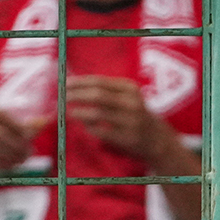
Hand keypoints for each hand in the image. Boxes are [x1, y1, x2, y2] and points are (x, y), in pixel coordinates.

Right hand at [0, 94, 38, 177]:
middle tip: (28, 155)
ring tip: (20, 162)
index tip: (31, 141)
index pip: (2, 115)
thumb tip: (45, 121)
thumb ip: (21, 126)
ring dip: (8, 156)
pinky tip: (7, 166)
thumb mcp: (0, 128)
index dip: (18, 129)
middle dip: (15, 146)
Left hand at [65, 76, 184, 163]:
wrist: (156, 138)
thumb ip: (103, 90)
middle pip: (97, 95)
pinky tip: (84, 126)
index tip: (64, 83)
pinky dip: (90, 127)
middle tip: (62, 97)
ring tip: (69, 112)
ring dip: (80, 112)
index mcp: (130, 88)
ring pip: (98, 113)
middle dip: (77, 95)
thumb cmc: (132, 114)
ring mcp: (131, 121)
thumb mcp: (124, 97)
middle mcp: (132, 102)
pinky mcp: (128, 138)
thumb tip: (72, 87)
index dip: (79, 82)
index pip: (99, 81)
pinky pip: (102, 131)